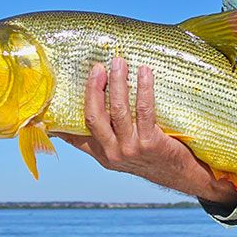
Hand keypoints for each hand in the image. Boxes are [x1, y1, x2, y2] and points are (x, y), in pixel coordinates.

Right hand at [60, 57, 236, 206]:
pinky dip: (143, 89)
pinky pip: (144, 110)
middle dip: (94, 88)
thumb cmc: (152, 155)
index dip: (61, 118)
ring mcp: (130, 149)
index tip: (53, 97)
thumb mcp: (124, 151)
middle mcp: (112, 153)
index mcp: (102, 154)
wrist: (182, 174)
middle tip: (97, 67)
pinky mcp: (151, 143)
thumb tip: (91, 104)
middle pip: (93, 116)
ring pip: (118, 110)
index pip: (75, 135)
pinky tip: (145, 73)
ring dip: (118, 83)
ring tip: (119, 63)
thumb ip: (106, 135)